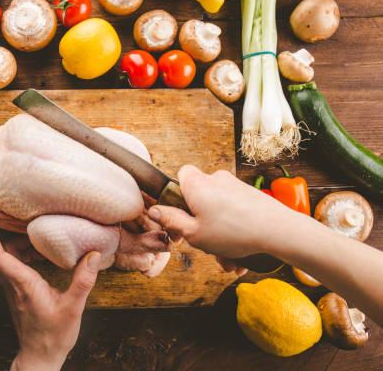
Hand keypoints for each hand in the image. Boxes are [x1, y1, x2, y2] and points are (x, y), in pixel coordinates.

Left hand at [0, 208, 100, 370]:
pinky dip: (8, 249)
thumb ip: (83, 280)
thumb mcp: (73, 308)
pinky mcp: (13, 290)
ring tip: (6, 219)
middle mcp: (10, 284)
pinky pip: (3, 264)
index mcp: (21, 284)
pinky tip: (26, 245)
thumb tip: (93, 254)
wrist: (40, 356)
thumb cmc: (54, 335)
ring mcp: (9, 287)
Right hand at [147, 165, 298, 272]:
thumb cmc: (235, 232)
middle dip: (199, 224)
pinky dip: (234, 233)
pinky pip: (233, 214)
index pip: (180, 176)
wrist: (278, 231)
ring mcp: (235, 187)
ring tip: (227, 258)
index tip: (179, 216)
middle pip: (198, 199)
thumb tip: (155, 211)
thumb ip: (171, 220)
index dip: (176, 196)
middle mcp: (216, 180)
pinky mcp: (250, 196)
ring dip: (218, 236)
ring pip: (217, 212)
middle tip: (202, 244)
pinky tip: (240, 255)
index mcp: (197, 184)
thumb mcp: (194, 233)